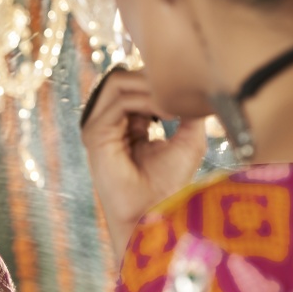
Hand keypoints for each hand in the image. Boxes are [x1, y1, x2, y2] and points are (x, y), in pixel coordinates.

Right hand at [81, 67, 205, 258]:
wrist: (153, 214)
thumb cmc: (170, 184)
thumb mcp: (189, 138)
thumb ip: (189, 110)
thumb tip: (197, 85)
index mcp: (126, 123)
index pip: (133, 82)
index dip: (158, 81)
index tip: (186, 93)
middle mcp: (108, 123)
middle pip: (122, 76)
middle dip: (152, 79)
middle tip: (179, 94)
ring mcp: (99, 127)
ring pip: (117, 81)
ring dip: (150, 87)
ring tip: (173, 105)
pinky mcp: (95, 135)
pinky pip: (120, 102)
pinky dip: (146, 101)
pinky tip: (167, 114)